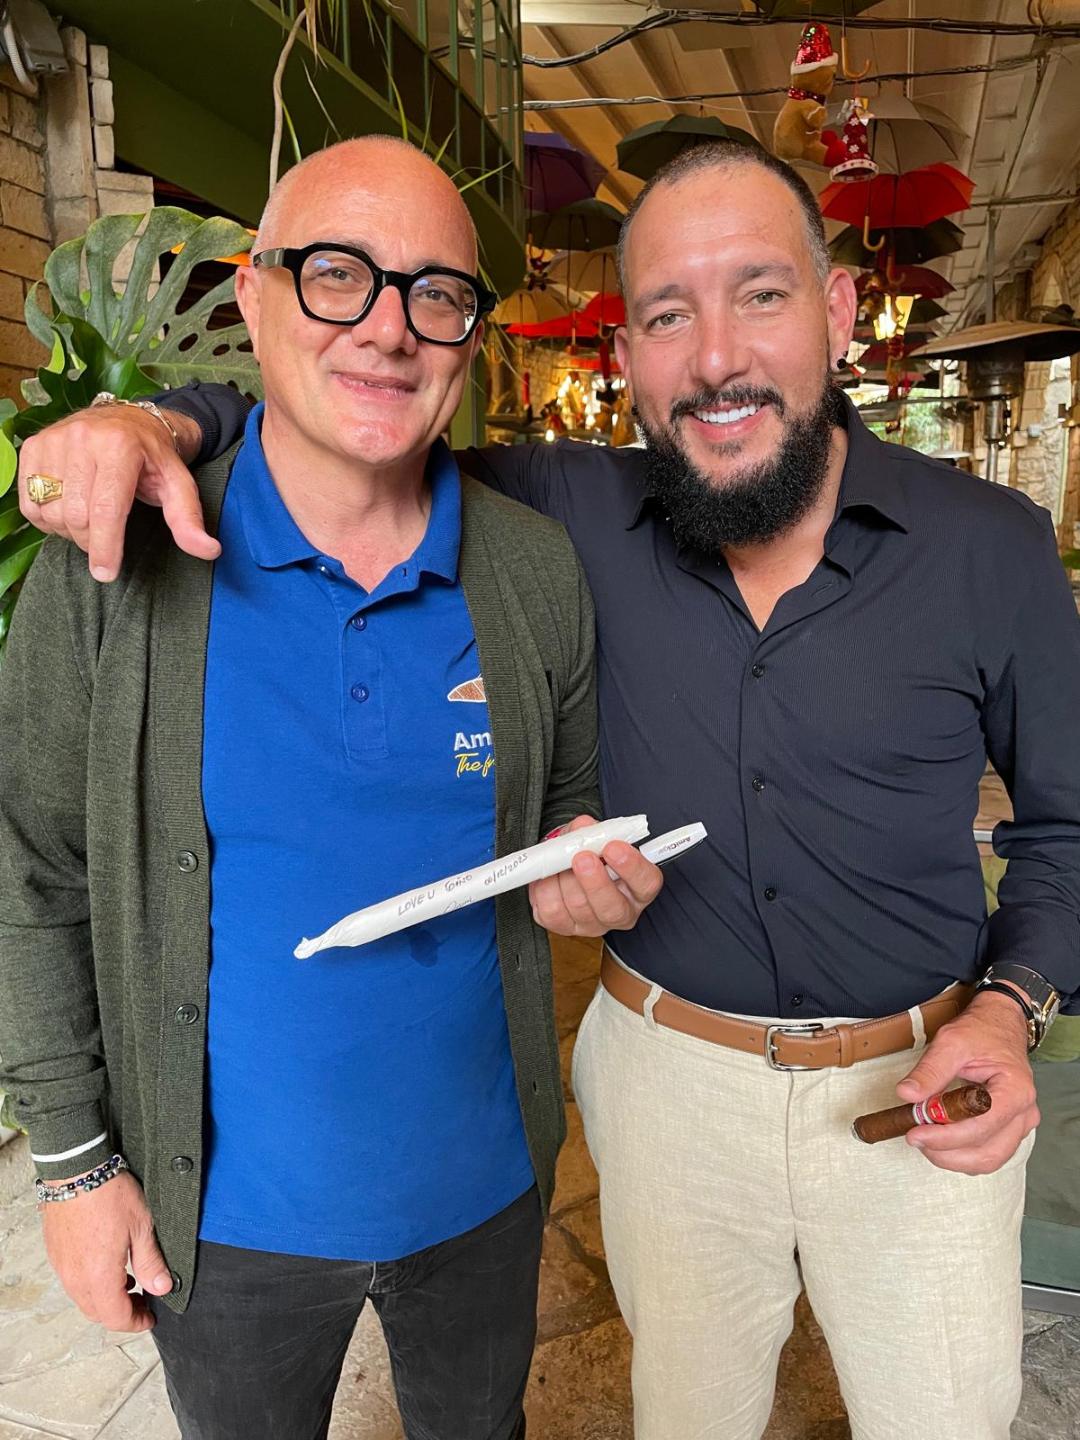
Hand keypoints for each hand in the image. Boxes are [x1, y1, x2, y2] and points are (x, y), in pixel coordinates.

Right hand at [18, 404, 218, 581]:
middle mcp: (83, 438)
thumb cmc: (153, 458)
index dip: (105, 546)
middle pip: (77, 514)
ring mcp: (54, 440)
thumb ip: (188, 519)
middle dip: (91, 541)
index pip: (106, 508)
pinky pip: (30, 501)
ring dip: (69, 530)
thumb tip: (209, 551)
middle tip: (106, 541)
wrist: (127, 419)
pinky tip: (68, 511)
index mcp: (120, 446)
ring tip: (90, 522)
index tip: (106, 572)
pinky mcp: (34, 446)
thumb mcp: (177, 484)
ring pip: (52, 510)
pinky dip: (47, 518)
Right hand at [41, 1171, 172, 1331]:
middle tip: (142, 1302)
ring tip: (129, 1282)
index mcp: (98, 1277)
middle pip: (97, 1312)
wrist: (77, 1170)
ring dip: (106, 1299)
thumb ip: (151, 1262)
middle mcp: (75, 1278)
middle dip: (121, 1313)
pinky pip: (73, 1281)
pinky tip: (108, 1266)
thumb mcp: (142, 1227)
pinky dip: (92, 1283)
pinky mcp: (56, 1253)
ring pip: (84, 1298)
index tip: (150, 1317)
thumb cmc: (110, 1194)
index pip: (116, 1317)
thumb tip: (161, 1287)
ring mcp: (62, 1266)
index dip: (136, 1322)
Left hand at [529, 814, 663, 937]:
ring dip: (564, 880)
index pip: (646, 882)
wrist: (564, 863)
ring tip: (558, 861)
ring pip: (578, 908)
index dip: (631, 866)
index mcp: (638, 887)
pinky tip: (547, 876)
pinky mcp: (565, 927)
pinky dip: (545, 890)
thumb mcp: (593, 835)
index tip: (613, 847)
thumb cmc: (588, 850)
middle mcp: (620, 911)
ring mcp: (593, 924)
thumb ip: (591, 830)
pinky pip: (552, 913)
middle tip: (582, 858)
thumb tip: (583, 828)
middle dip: (594, 882)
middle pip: (612, 908)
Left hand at [895, 990, 1038, 1174]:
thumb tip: (907, 1094)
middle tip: (915, 1137)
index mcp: (1015, 1090)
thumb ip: (930, 1070)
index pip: (981, 1127)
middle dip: (947, 1152)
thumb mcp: (951, 1041)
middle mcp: (1024, 1113)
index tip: (916, 1132)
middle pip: (988, 1153)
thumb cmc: (981, 1031)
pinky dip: (962, 1153)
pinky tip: (940, 1139)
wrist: (999, 1023)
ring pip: (989, 1159)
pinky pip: (988, 1153)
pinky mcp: (1010, 1128)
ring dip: (953, 1157)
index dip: (946, 1136)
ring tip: (924, 1138)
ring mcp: (1020, 1123)